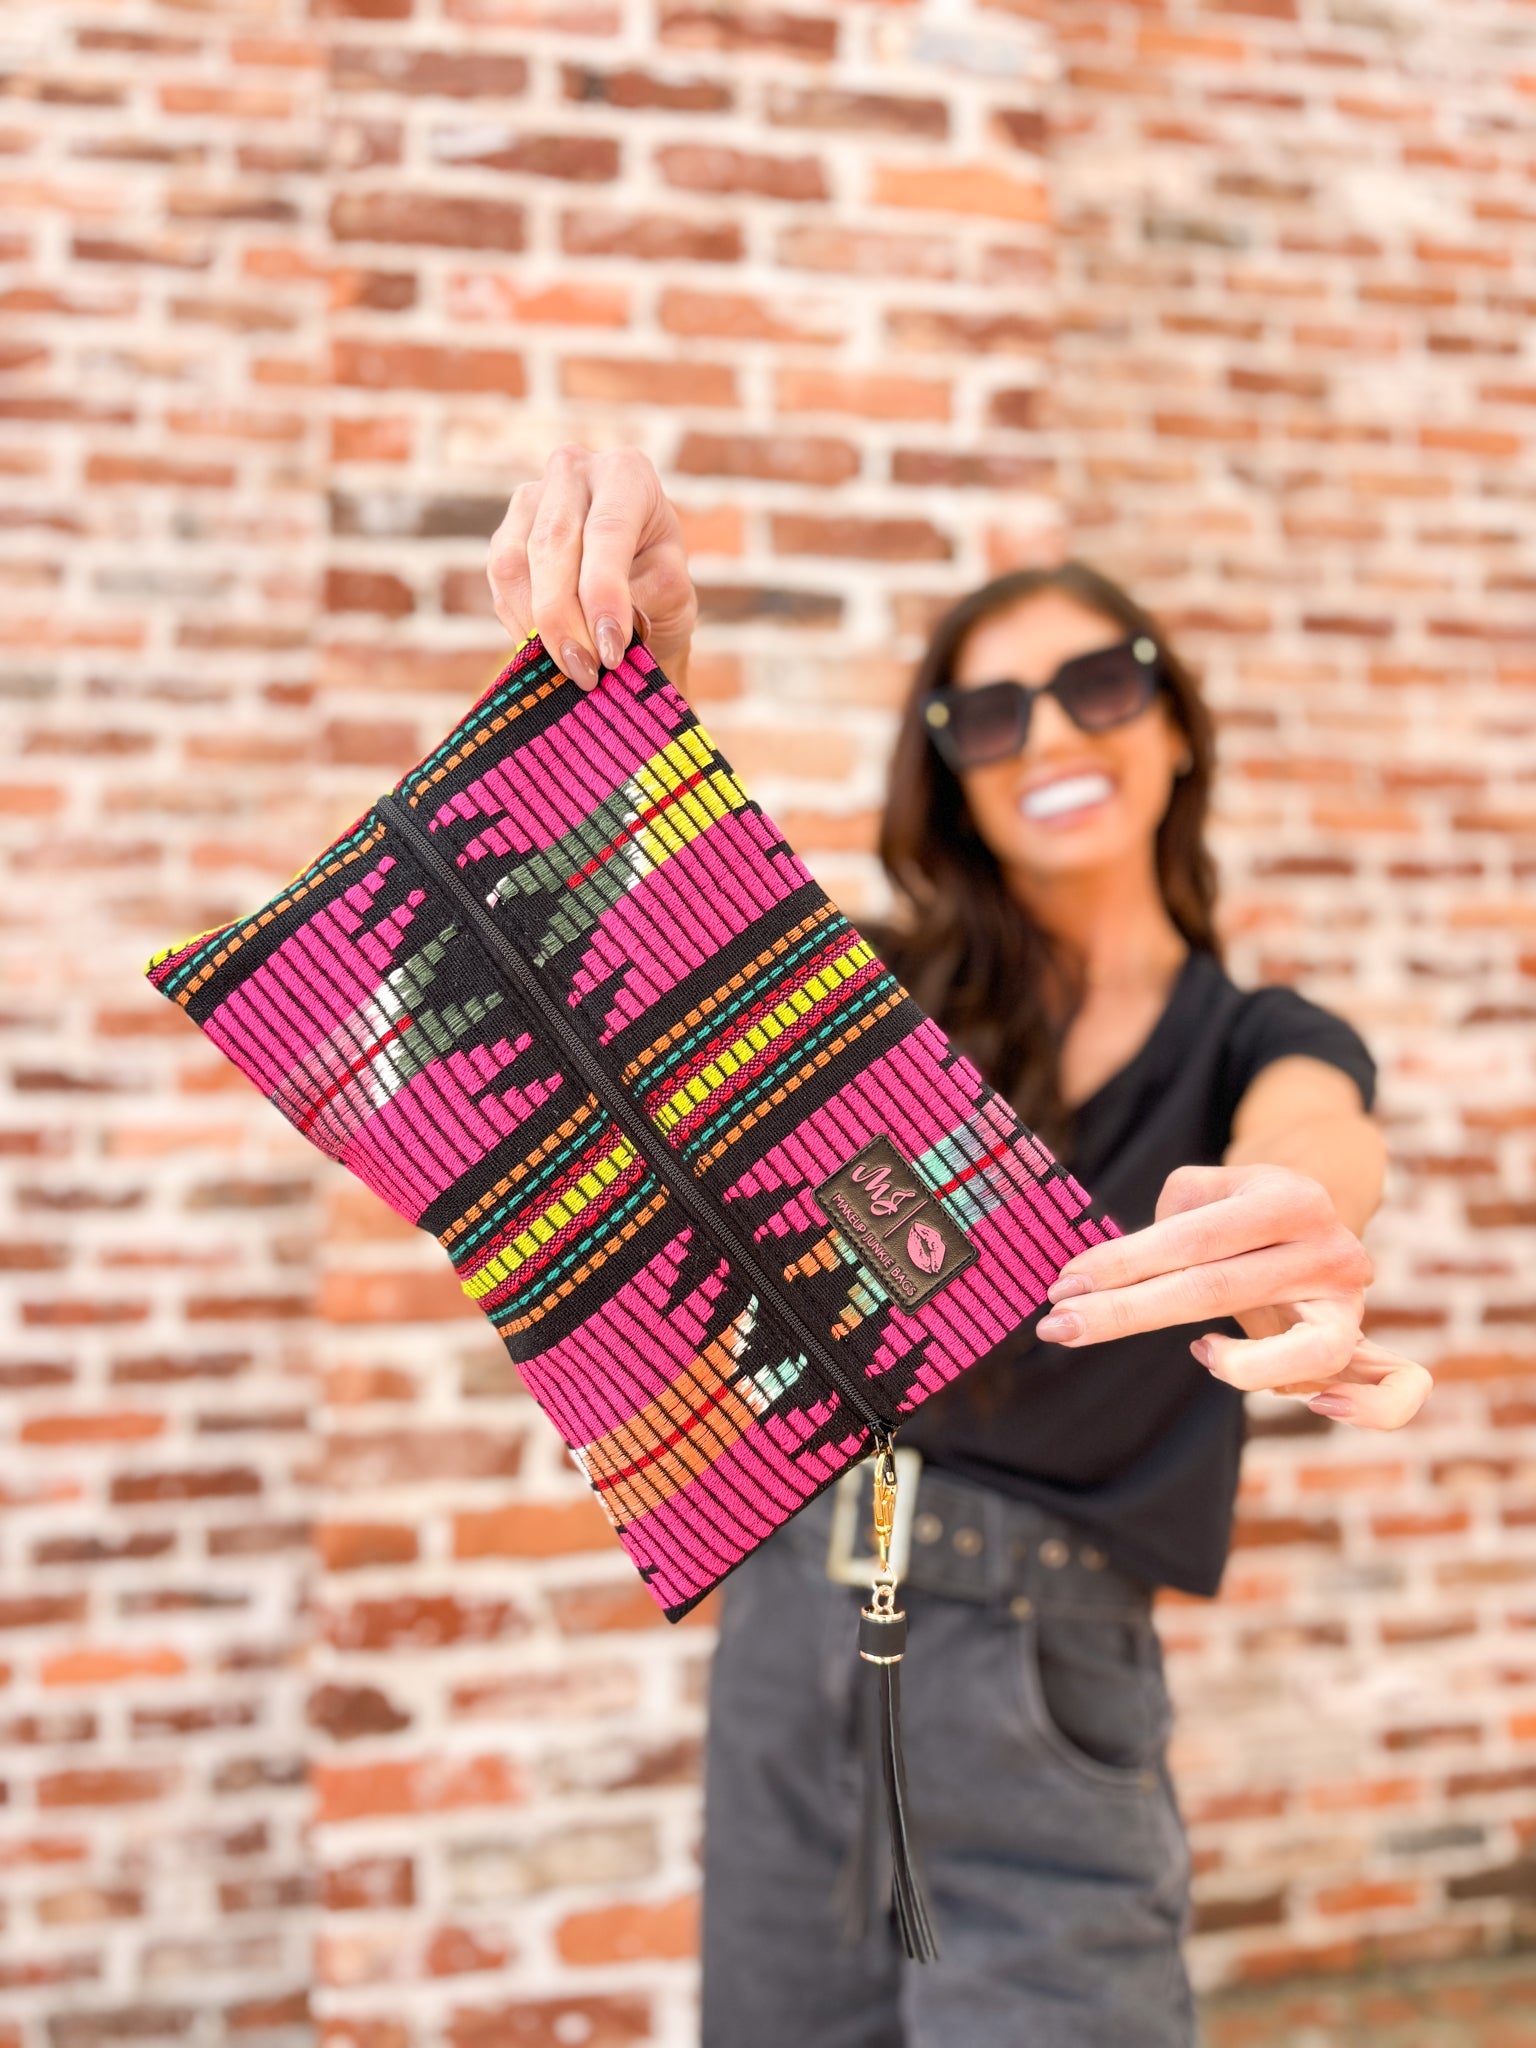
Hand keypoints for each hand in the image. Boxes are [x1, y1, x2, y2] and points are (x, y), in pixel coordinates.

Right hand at [487, 445, 697, 689]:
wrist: (633, 583)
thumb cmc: (659, 582)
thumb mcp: (672, 590)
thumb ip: (642, 599)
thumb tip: (604, 630)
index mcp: (626, 473)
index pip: (607, 530)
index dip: (604, 593)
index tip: (611, 650)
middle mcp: (572, 471)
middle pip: (553, 543)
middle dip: (564, 618)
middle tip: (585, 672)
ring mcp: (530, 500)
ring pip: (515, 565)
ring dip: (538, 627)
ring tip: (572, 670)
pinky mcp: (504, 535)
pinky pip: (501, 584)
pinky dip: (522, 625)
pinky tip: (548, 652)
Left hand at [1037, 1162, 1431, 1431]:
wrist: (1320, 1209)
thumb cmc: (1240, 1208)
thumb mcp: (1208, 1189)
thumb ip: (1170, 1224)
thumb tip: (1103, 1275)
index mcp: (1286, 1198)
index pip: (1192, 1239)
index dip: (1122, 1264)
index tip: (1062, 1286)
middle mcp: (1327, 1248)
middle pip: (1216, 1290)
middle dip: (1126, 1312)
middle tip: (1059, 1326)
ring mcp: (1348, 1301)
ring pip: (1300, 1352)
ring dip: (1233, 1367)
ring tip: (1195, 1353)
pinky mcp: (1357, 1342)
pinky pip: (1388, 1389)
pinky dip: (1347, 1404)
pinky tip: (1276, 1389)